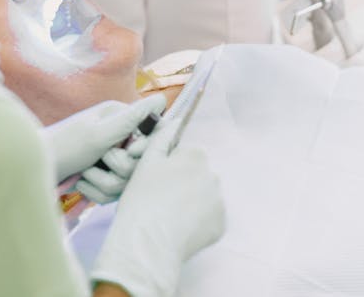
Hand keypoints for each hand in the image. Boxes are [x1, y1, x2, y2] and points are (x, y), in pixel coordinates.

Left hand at [45, 94, 165, 189]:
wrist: (33, 171)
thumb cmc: (65, 147)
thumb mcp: (100, 133)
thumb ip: (132, 119)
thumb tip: (163, 98)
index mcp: (120, 116)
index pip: (153, 135)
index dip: (143, 149)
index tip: (128, 151)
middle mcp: (117, 134)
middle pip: (139, 163)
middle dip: (118, 169)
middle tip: (99, 160)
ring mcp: (109, 156)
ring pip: (126, 181)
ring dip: (103, 183)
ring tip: (85, 173)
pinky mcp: (101, 176)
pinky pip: (112, 193)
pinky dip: (96, 192)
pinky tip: (81, 185)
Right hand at [91, 121, 225, 296]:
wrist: (147, 244)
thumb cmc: (142, 199)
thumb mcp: (147, 161)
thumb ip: (164, 136)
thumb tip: (177, 120)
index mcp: (196, 155)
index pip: (186, 155)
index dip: (169, 168)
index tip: (157, 182)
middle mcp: (213, 174)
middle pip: (197, 175)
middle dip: (184, 184)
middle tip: (162, 200)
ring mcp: (220, 201)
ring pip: (204, 196)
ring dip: (193, 202)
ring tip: (170, 216)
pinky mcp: (221, 225)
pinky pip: (210, 218)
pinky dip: (199, 222)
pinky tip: (181, 228)